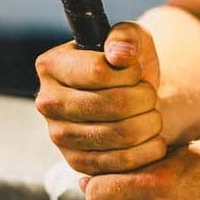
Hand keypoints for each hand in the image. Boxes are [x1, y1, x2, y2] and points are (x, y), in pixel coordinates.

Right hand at [34, 22, 165, 173]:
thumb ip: (125, 36)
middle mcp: (46, 102)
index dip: (129, 73)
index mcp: (50, 65)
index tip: (135, 72)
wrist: (125, 101)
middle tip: (150, 96)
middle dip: (144, 100)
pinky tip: (153, 139)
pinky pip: (119, 163)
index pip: (99, 72)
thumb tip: (119, 54)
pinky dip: (146, 152)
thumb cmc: (124, 65)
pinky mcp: (76, 163)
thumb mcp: (130, 38)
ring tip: (153, 115)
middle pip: (112, 106)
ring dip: (149, 125)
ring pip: (119, 135)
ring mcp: (58, 136)